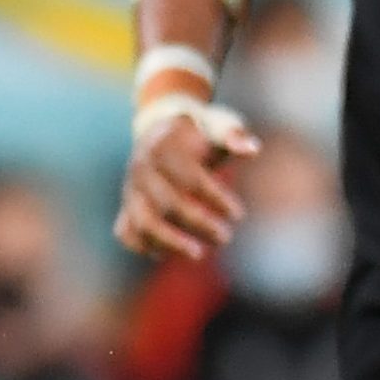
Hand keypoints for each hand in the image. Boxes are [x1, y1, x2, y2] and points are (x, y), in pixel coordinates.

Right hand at [114, 104, 259, 260]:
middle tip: (225, 238)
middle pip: (168, 203)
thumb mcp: (217, 125)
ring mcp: (130, 189)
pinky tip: (167, 254)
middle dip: (199, 224)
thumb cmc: (198, 132)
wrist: (161, 130)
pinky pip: (126, 232)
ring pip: (143, 222)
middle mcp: (142, 168)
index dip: (216, 199)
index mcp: (165, 147)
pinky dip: (143, 246)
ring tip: (198, 254)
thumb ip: (234, 136)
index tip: (239, 214)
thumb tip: (253, 149)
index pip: (191, 178)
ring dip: (171, 242)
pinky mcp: (126, 205)